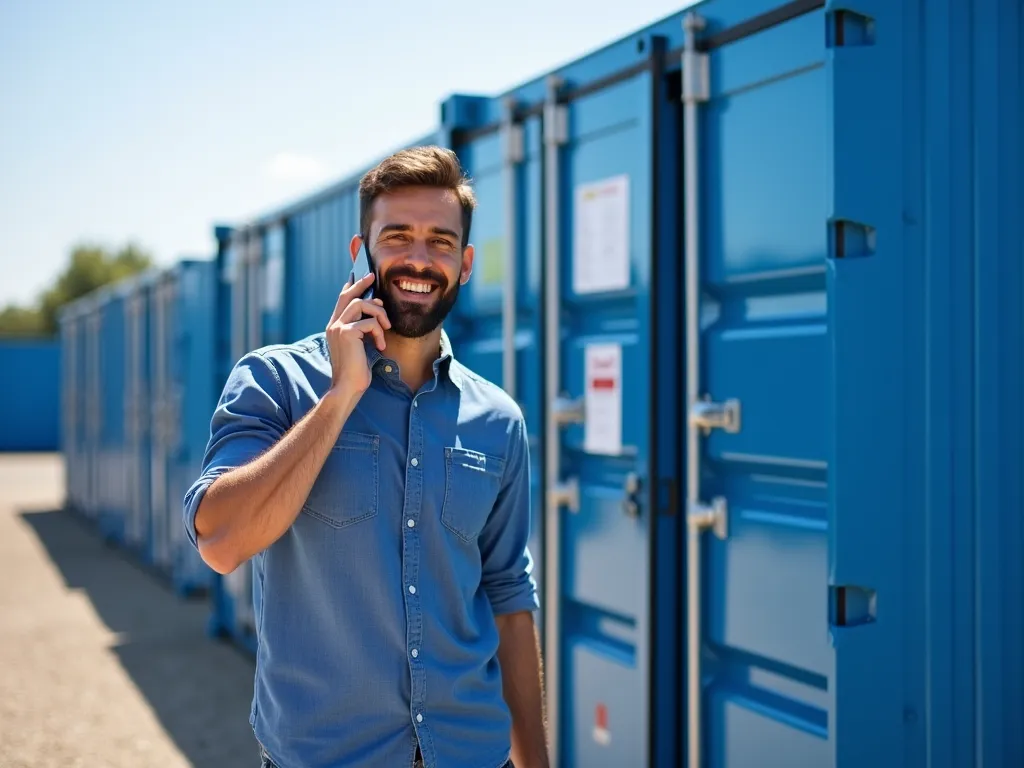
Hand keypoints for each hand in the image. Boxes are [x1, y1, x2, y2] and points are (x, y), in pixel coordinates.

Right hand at [325, 272, 391, 394]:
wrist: (347, 386)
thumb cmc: (356, 370)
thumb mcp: (360, 346)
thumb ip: (362, 329)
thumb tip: (376, 311)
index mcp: (335, 327)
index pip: (341, 301)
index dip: (351, 287)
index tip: (360, 277)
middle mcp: (333, 325)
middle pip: (348, 296)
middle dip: (362, 284)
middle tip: (373, 277)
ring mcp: (338, 328)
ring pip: (361, 304)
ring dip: (379, 313)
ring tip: (386, 327)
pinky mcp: (346, 333)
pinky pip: (369, 323)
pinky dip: (379, 333)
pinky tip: (381, 346)